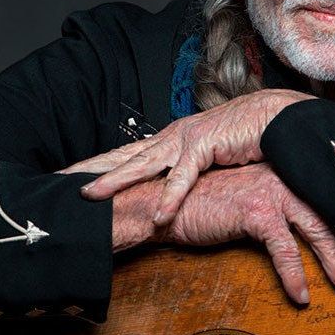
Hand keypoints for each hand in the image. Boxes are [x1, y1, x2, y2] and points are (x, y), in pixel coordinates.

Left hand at [75, 89, 314, 225]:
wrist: (278, 119)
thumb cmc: (246, 139)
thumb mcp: (209, 161)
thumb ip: (188, 176)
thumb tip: (170, 198)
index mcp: (168, 140)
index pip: (124, 155)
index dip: (96, 166)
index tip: (69, 177)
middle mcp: (170, 138)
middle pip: (121, 157)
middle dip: (89, 170)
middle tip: (57, 181)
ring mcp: (185, 140)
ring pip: (141, 165)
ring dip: (114, 181)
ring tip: (89, 196)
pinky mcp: (205, 147)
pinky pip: (183, 179)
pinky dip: (170, 197)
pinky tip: (157, 216)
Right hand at [132, 162, 334, 305]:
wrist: (162, 205)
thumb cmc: (197, 208)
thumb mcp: (241, 208)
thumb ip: (267, 213)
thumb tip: (292, 234)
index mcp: (278, 174)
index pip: (317, 198)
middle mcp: (279, 178)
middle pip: (324, 211)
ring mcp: (269, 192)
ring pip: (313, 227)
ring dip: (332, 258)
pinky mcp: (256, 211)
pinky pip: (284, 248)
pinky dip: (294, 273)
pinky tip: (300, 293)